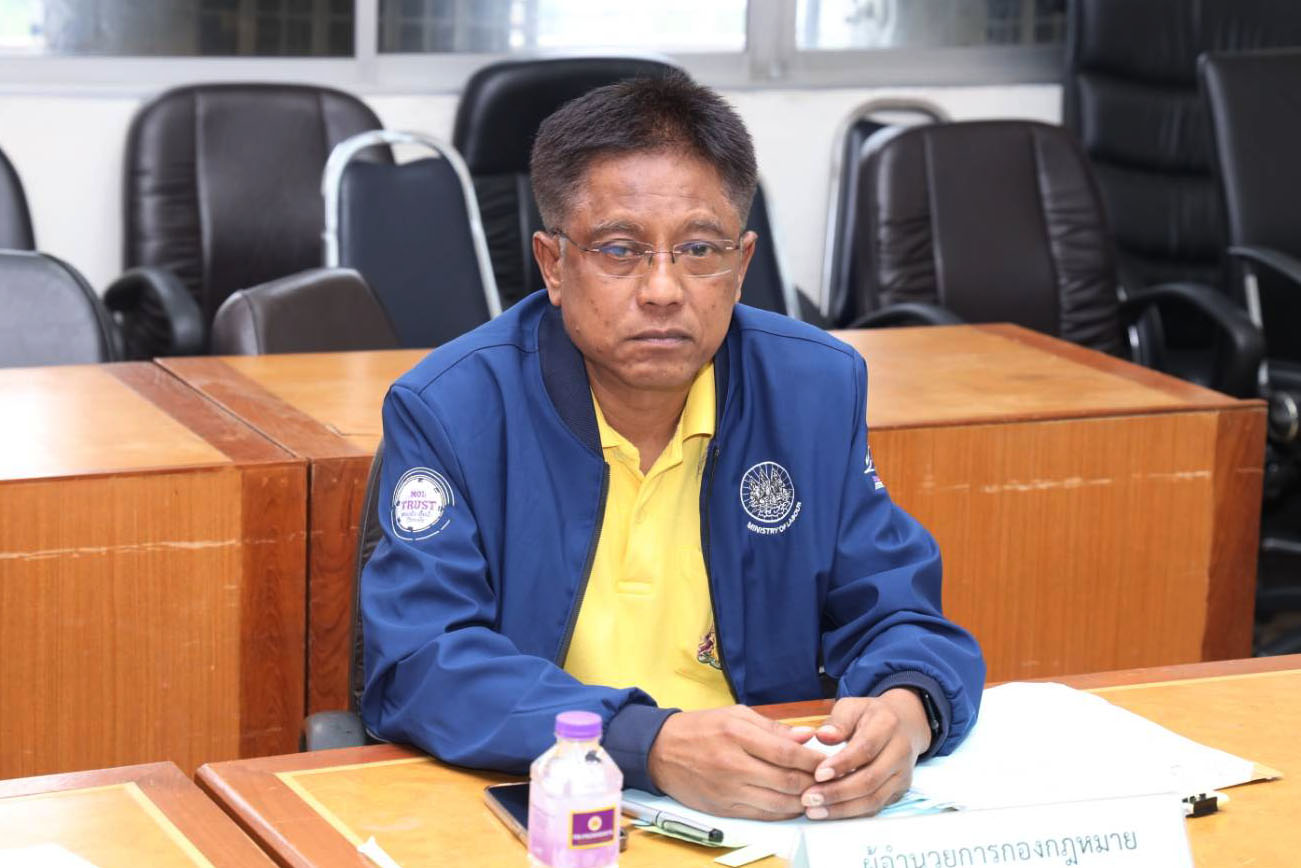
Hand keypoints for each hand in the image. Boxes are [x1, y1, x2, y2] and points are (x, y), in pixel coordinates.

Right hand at [647, 705, 825, 819]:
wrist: (660, 752)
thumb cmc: (700, 728)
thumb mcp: (735, 715)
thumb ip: (773, 727)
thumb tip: (807, 736)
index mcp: (737, 734)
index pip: (787, 753)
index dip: (813, 760)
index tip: (829, 761)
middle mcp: (733, 764)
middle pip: (787, 781)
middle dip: (813, 782)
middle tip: (828, 780)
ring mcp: (729, 790)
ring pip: (779, 803)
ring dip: (802, 800)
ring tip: (815, 792)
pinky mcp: (724, 808)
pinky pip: (763, 815)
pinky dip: (783, 812)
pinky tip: (793, 804)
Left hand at [799, 689, 931, 819]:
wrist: (904, 725)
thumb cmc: (869, 716)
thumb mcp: (852, 707)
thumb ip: (837, 722)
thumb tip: (822, 735)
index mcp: (887, 725)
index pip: (865, 748)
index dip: (842, 764)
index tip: (817, 774)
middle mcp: (900, 752)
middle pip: (870, 779)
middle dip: (837, 792)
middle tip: (809, 797)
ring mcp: (902, 774)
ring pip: (874, 799)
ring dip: (842, 808)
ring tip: (814, 810)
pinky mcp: (899, 790)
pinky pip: (876, 807)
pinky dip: (851, 812)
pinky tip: (829, 812)